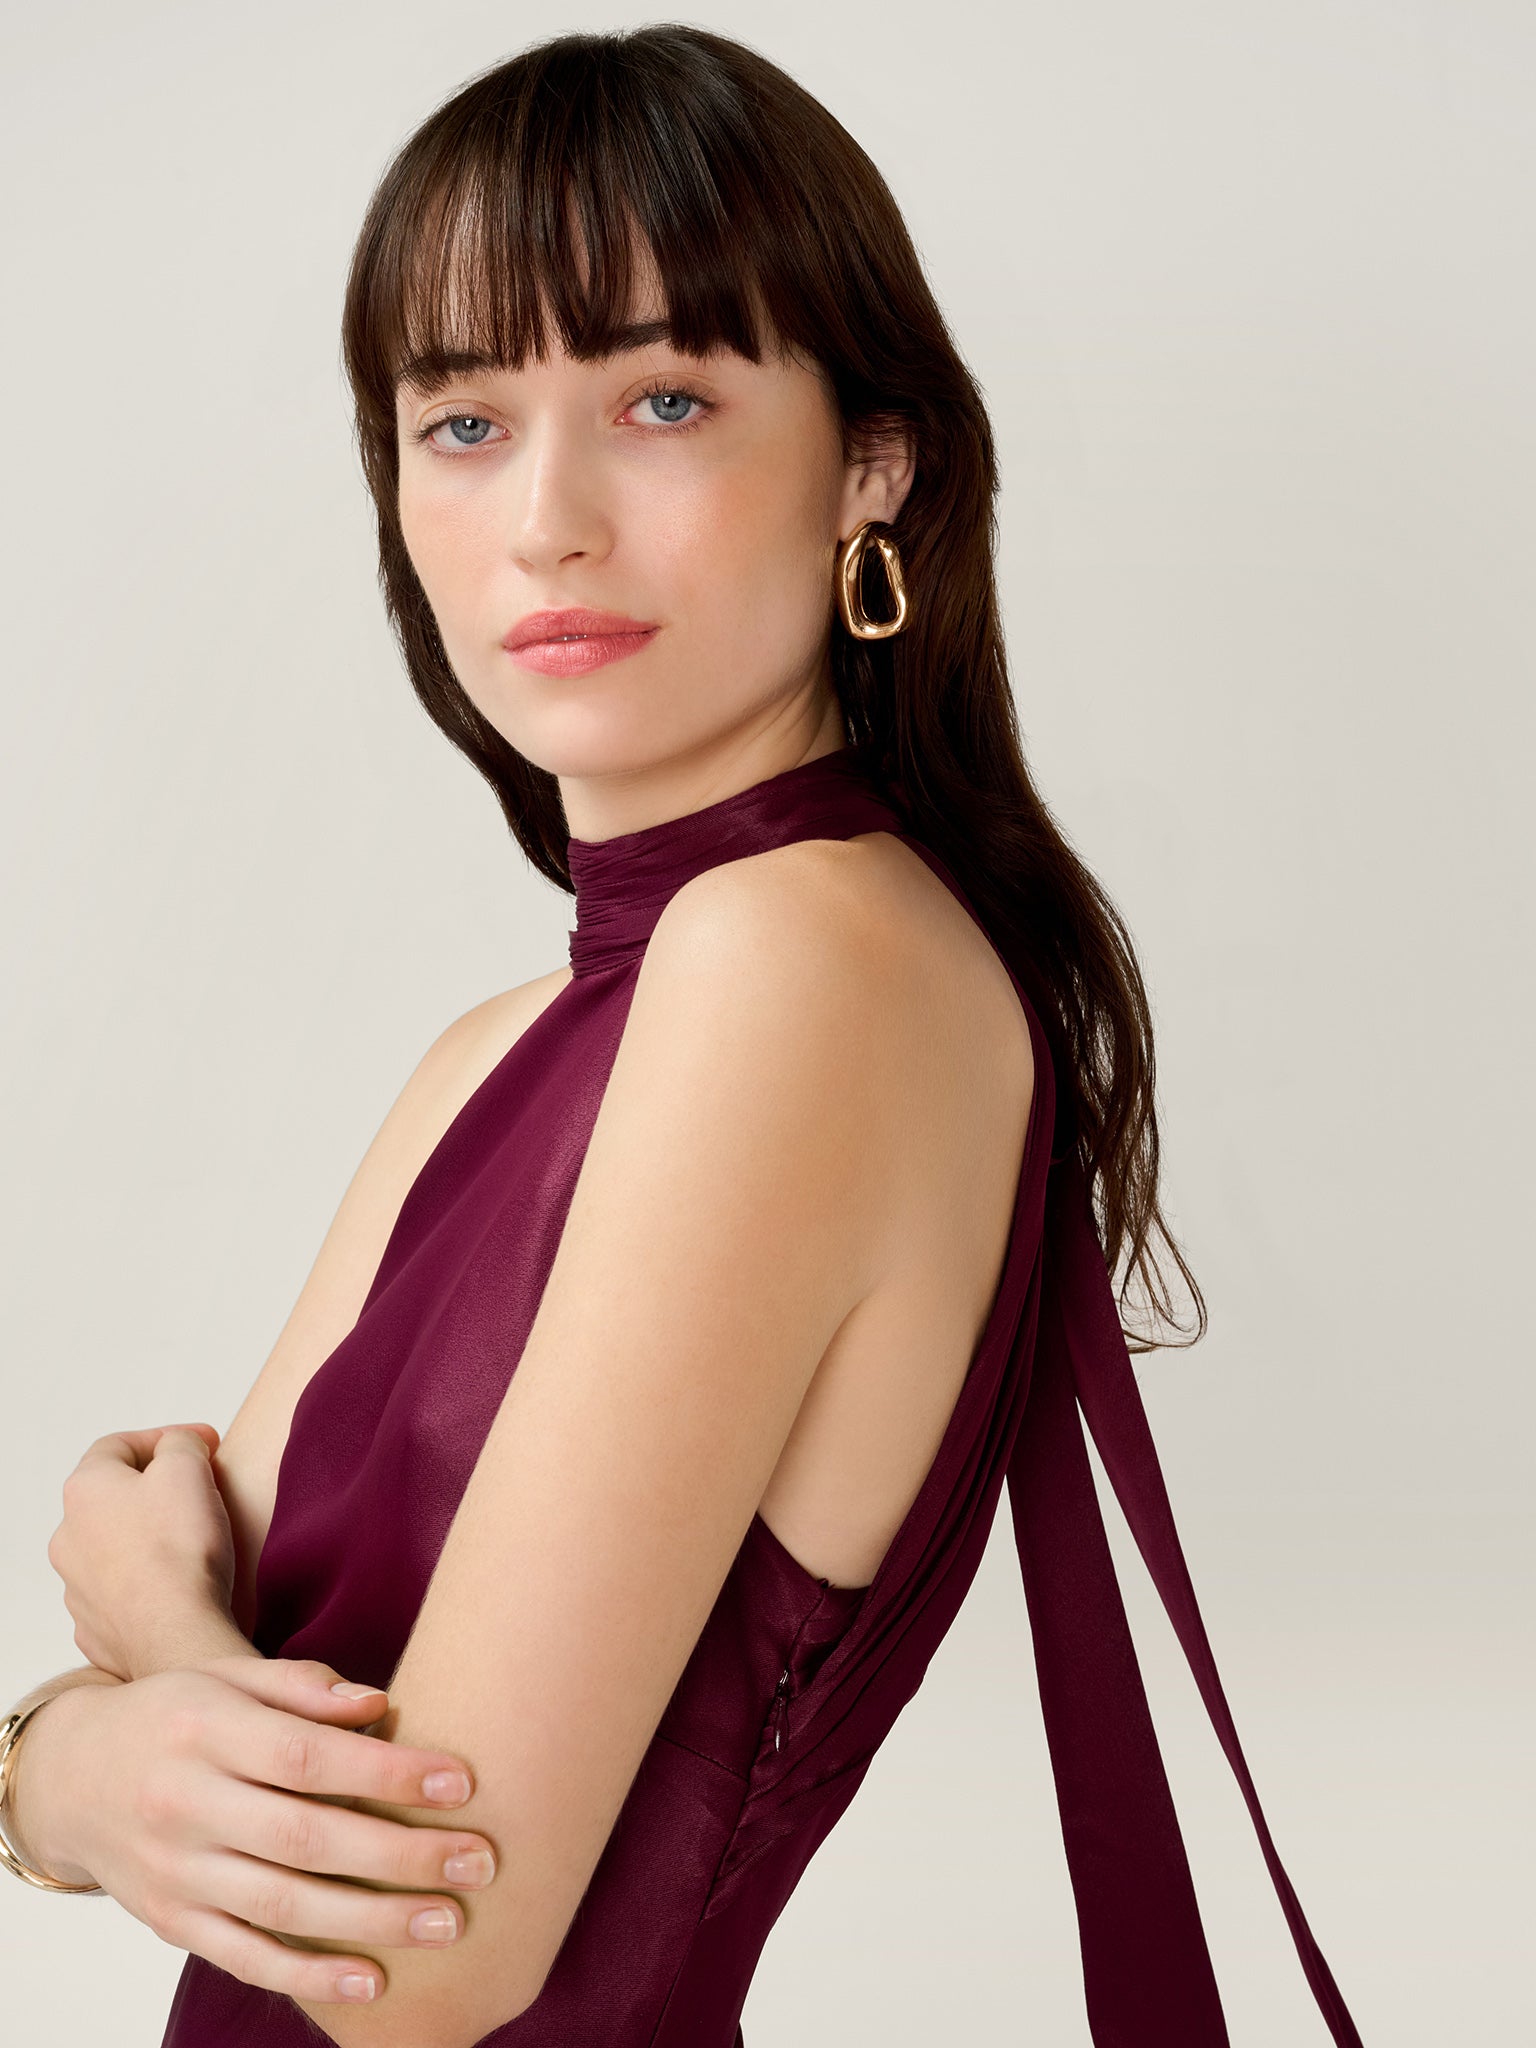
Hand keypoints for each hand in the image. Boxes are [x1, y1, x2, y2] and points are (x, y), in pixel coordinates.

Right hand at [31, 1653, 498, 2005]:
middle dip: (401, 1855)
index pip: (308, 1757)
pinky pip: (245, 1955)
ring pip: (283, 1906)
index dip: (387, 1773)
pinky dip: (308, 1974)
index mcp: (207, 1731)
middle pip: (306, 1838)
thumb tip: (381, 1706)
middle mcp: (187, 1805)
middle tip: (479, 1862)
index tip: (461, 1782)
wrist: (73, 1777)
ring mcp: (177, 1872)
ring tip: (448, 1923)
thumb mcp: (227, 1677)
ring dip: (372, 1921)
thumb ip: (303, 1688)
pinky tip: (371, 1980)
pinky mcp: (172, 1922)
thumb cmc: (175, 1716)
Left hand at [47, 1423, 235, 1679]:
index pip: (119, 1445)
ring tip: (193, 1543)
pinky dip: (148, 1582)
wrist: (177, 1634)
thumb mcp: (188, 1465)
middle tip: (200, 1492)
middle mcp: (69, 1537)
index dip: (166, 1438)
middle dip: (157, 1489)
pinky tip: (180, 1584)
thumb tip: (178, 1447)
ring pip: (116, 1546)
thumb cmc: (180, 1551)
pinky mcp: (96, 1627)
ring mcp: (78, 1587)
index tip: (204, 1445)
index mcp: (85, 1490)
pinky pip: (122, 1591)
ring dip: (149, 1537)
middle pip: (114, 1496)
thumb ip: (180, 1442)